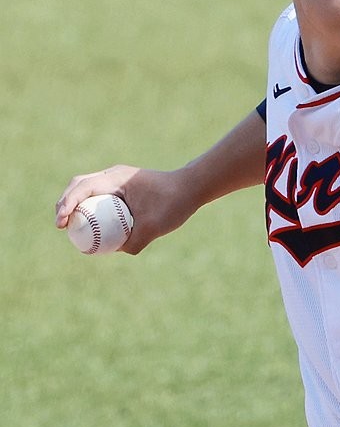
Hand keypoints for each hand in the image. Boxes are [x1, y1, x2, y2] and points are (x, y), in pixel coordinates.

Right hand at [55, 165, 192, 254]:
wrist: (192, 188)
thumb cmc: (175, 203)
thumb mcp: (155, 227)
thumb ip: (135, 242)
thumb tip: (116, 251)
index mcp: (117, 177)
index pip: (83, 187)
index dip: (67, 204)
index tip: (61, 223)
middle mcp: (113, 175)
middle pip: (79, 185)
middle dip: (65, 203)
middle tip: (60, 225)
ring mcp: (116, 179)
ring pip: (86, 188)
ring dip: (74, 204)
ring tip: (67, 225)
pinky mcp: (121, 187)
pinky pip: (98, 195)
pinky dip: (88, 206)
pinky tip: (88, 224)